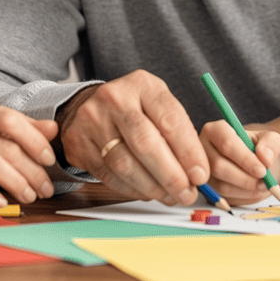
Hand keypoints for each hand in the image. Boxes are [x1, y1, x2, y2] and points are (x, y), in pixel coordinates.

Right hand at [0, 99, 57, 206]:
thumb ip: (16, 127)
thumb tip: (52, 129)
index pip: (10, 119)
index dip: (34, 139)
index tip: (49, 159)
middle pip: (4, 146)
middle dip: (31, 169)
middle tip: (45, 186)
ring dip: (15, 182)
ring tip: (29, 196)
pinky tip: (2, 203)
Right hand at [56, 70, 207, 204]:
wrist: (88, 105)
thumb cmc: (134, 108)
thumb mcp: (157, 105)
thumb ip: (179, 132)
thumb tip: (199, 172)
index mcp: (142, 84)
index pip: (170, 120)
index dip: (189, 152)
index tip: (201, 174)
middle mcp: (114, 98)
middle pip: (146, 143)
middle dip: (171, 175)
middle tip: (187, 193)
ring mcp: (92, 120)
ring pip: (125, 164)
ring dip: (152, 187)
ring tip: (170, 196)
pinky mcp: (78, 143)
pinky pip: (109, 175)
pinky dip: (132, 190)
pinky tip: (147, 192)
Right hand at [200, 120, 279, 204]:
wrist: (256, 164)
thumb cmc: (259, 148)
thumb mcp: (270, 139)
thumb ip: (271, 143)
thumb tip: (265, 157)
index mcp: (215, 131)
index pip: (226, 143)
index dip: (244, 159)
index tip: (262, 170)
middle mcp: (203, 150)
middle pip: (219, 166)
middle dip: (245, 178)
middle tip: (264, 183)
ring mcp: (203, 172)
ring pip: (221, 186)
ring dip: (246, 190)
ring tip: (263, 186)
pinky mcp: (207, 190)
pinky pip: (224, 199)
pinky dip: (243, 198)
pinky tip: (254, 191)